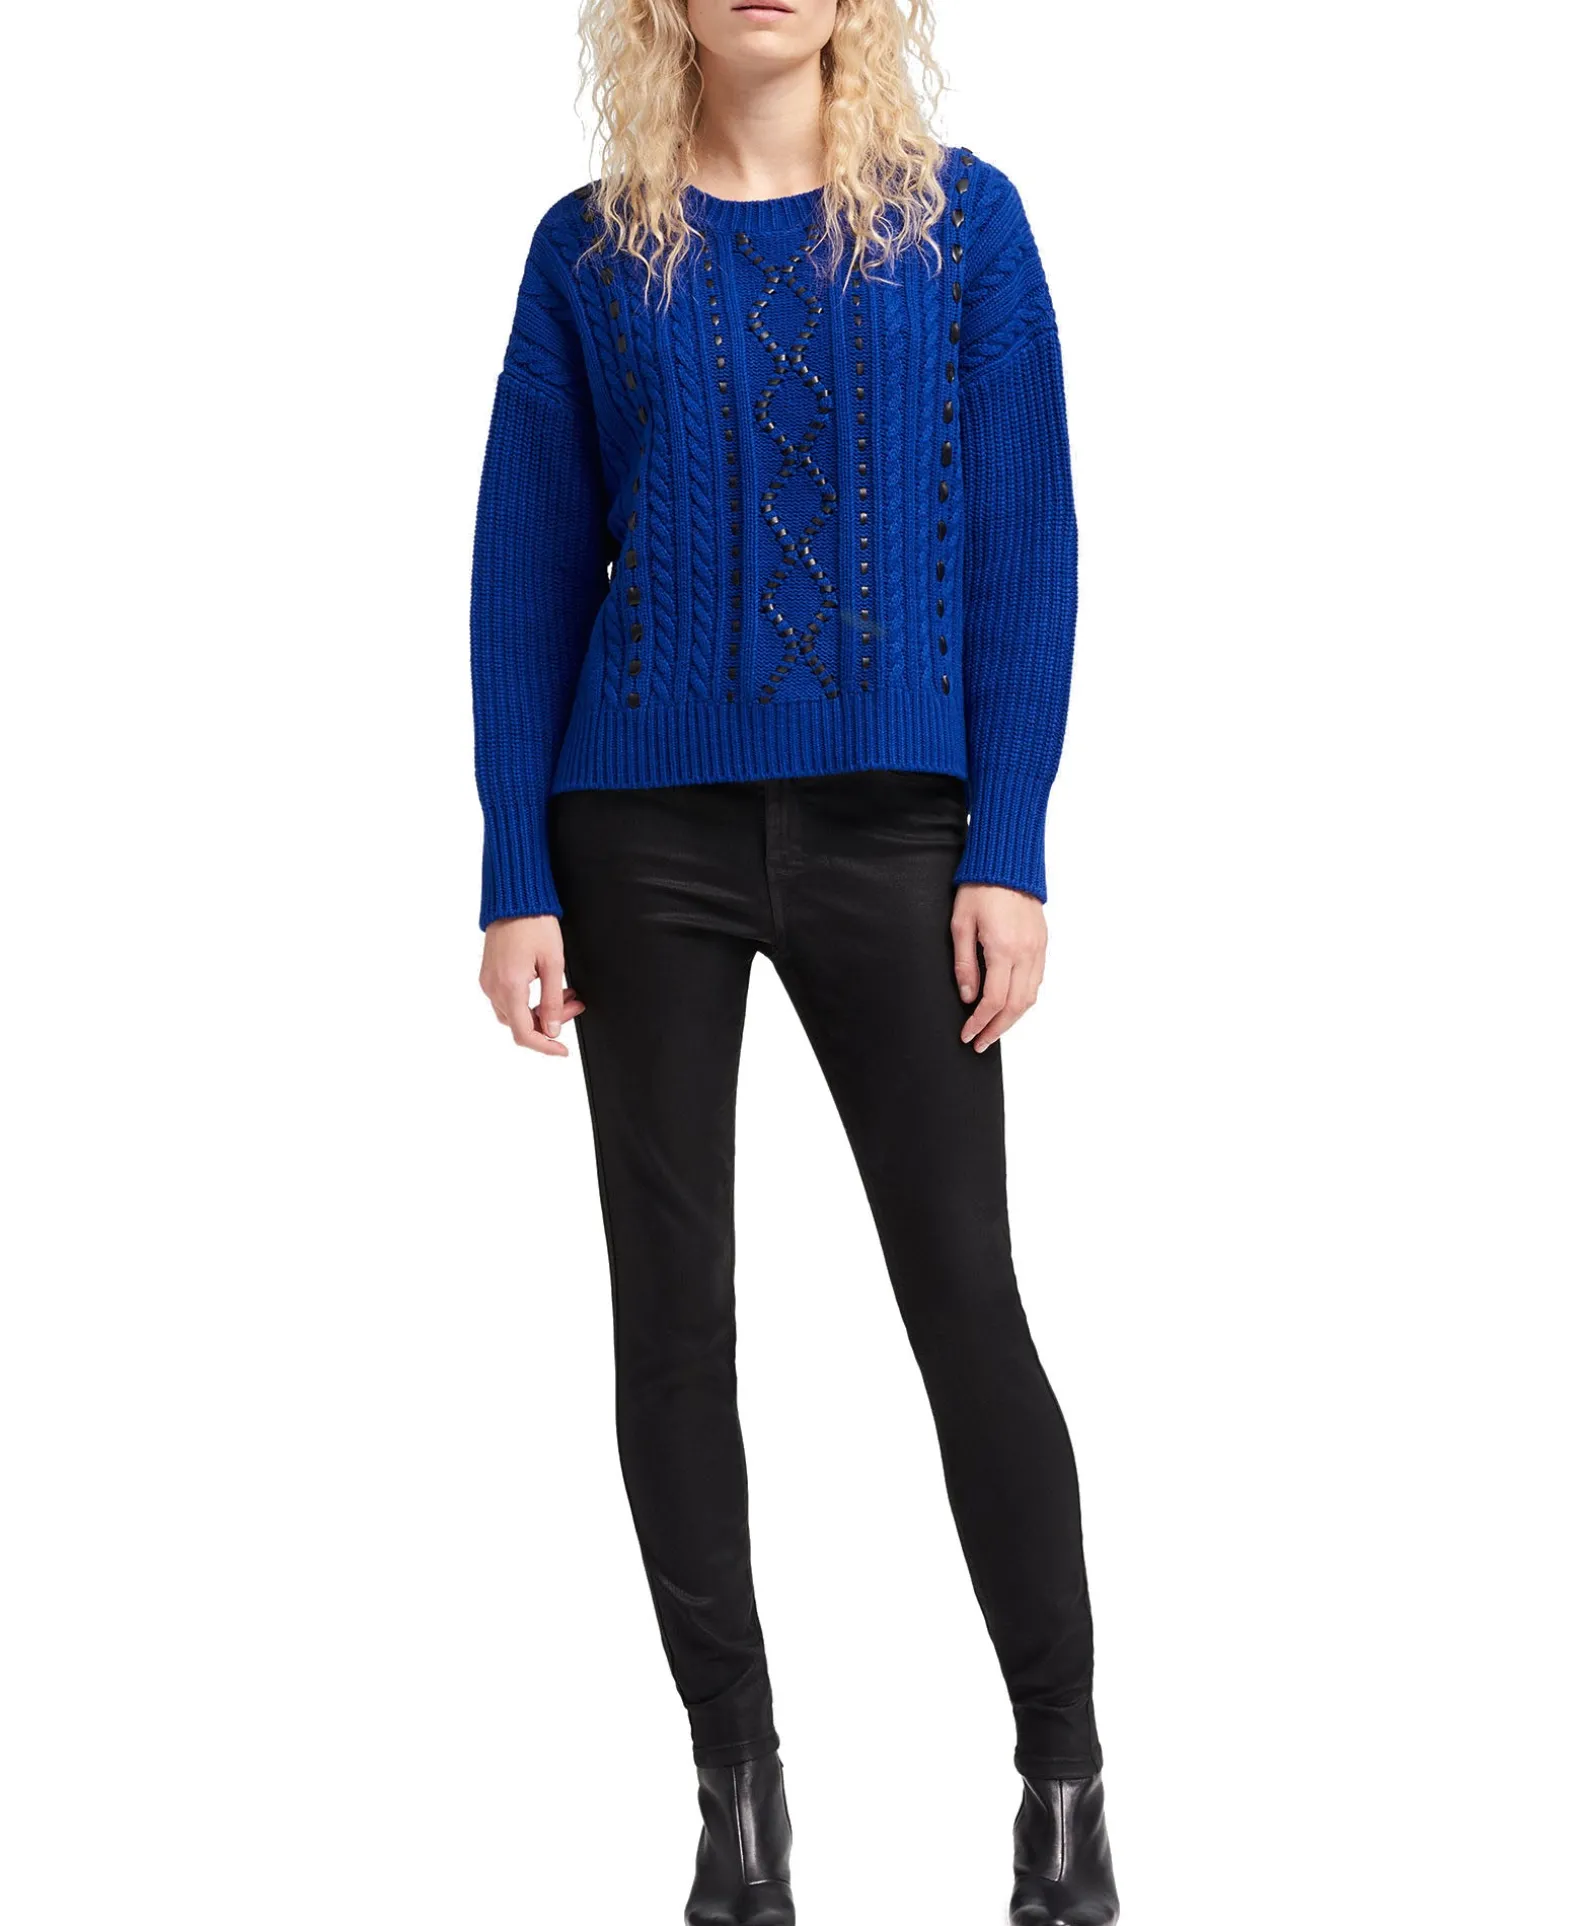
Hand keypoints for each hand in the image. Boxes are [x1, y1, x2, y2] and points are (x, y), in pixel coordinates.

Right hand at [479, 915, 585, 1056]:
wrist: (514, 898)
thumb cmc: (534, 923)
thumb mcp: (554, 963)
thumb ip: (553, 1000)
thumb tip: (553, 1030)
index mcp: (510, 987)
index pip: (525, 1033)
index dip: (545, 1047)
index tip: (562, 1050)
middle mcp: (493, 988)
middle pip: (520, 1024)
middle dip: (549, 1022)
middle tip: (575, 1004)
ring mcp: (488, 982)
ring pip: (514, 1013)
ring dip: (539, 1011)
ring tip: (565, 993)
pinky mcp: (488, 975)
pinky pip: (507, 999)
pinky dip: (528, 1000)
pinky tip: (547, 986)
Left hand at [952, 884, 1045, 1050]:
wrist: (1008, 863)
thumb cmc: (980, 888)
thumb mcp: (960, 924)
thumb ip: (964, 963)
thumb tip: (967, 995)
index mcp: (1003, 949)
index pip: (994, 1000)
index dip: (980, 1023)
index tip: (968, 1034)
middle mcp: (1026, 953)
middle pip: (1016, 1006)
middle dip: (997, 1029)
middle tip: (980, 1042)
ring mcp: (1038, 949)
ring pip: (1031, 997)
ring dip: (1013, 1018)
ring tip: (994, 1029)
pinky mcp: (1043, 943)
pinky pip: (1037, 980)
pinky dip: (1024, 999)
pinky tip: (1011, 1005)